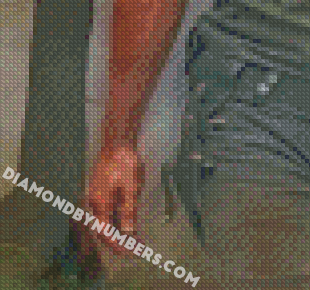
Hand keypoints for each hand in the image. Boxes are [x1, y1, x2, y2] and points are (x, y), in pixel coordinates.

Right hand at [76, 142, 144, 256]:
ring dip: (117, 228)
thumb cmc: (125, 162)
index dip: (116, 244)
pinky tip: (127, 216)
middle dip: (117, 239)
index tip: (129, 251)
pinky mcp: (100, 187)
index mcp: (99, 203)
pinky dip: (116, 216)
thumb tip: (128, 232)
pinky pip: (106, 208)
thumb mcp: (131, 187)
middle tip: (134, 246)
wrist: (117, 139)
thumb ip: (128, 211)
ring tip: (133, 235)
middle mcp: (93, 201)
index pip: (105, 232)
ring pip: (104, 218)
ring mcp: (95, 194)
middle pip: (102, 227)